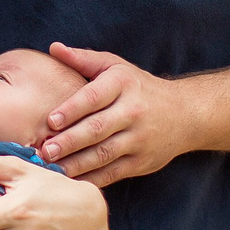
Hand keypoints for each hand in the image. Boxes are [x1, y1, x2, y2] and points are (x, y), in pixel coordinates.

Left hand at [38, 43, 196, 185]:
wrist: (184, 114)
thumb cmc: (139, 87)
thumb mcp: (116, 67)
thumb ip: (83, 59)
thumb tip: (54, 48)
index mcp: (123, 84)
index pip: (94, 97)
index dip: (71, 109)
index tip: (50, 121)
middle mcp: (133, 111)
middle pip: (97, 128)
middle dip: (69, 141)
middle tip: (45, 150)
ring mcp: (139, 138)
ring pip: (104, 154)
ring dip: (76, 163)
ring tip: (52, 168)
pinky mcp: (142, 162)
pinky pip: (112, 173)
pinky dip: (91, 179)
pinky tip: (70, 181)